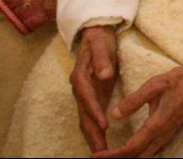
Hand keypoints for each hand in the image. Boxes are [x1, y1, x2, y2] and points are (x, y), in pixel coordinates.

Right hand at [71, 26, 118, 152]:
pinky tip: (100, 142)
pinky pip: (90, 117)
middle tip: (101, 150)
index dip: (94, 111)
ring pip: (85, 119)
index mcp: (80, 76)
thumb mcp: (101, 44)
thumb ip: (102, 59)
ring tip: (101, 152)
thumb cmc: (99, 39)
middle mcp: (79, 88)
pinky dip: (94, 130)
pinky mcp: (90, 97)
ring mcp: (83, 94)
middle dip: (92, 132)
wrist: (95, 35)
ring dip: (92, 136)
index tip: (104, 125)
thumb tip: (104, 74)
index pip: (87, 97)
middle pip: (83, 113)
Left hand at [92, 60, 182, 157]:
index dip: (112, 154)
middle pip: (137, 157)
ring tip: (107, 156)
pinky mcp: (167, 133)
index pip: (132, 147)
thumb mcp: (155, 84)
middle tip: (96, 157)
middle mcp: (163, 134)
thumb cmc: (179, 80)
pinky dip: (134, 154)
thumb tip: (114, 114)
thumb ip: (134, 100)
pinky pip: (149, 150)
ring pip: (144, 156)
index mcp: (158, 123)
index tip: (96, 155)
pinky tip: (125, 151)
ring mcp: (167, 135)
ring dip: (126, 158)